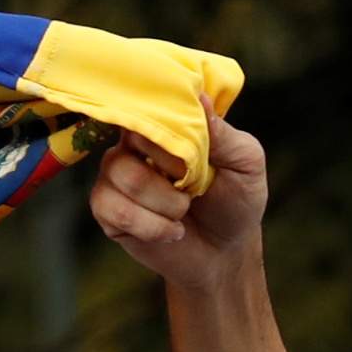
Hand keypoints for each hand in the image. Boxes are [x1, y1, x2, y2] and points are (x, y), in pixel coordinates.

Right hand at [90, 111, 268, 294]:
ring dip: (166, 203)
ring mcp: (116, 174)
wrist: (223, 252)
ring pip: (126, 176)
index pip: (150, 103)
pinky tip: (171, 231)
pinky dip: (152, 227)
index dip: (170, 128)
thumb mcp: (245, 163)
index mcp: (167, 122)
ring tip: (183, 212)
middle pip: (134, 137)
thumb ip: (224, 134)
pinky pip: (116, 210)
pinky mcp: (106, 208)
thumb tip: (202, 99)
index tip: (192, 154)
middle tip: (194, 188)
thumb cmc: (236, 200)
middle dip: (174, 171)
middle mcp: (134, 142)